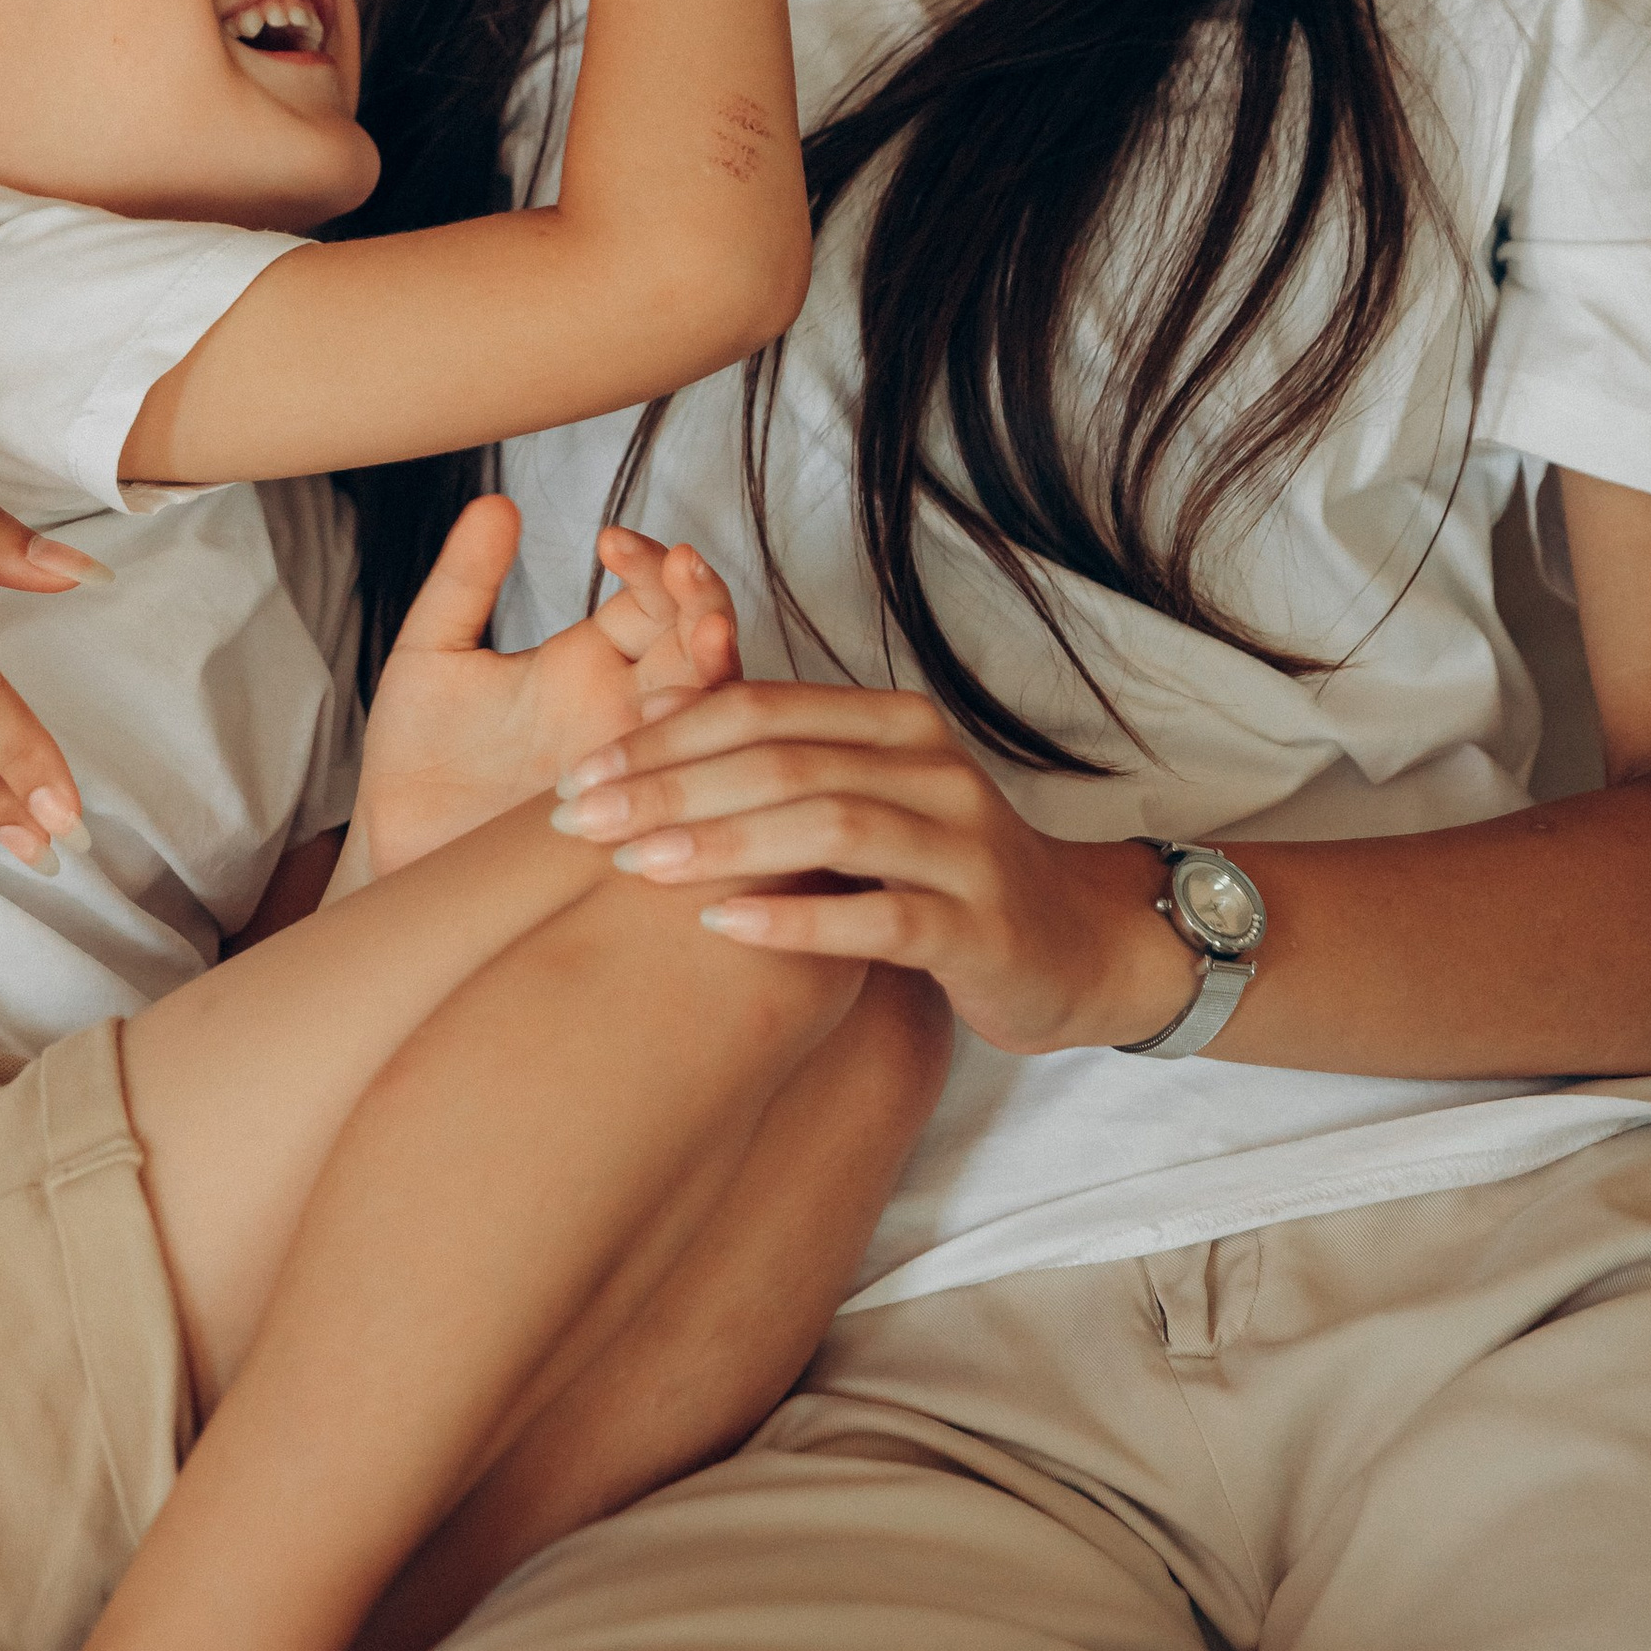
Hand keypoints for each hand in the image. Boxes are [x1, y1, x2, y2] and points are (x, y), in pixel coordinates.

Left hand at [351, 495, 741, 881]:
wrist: (396, 856)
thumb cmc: (416, 763)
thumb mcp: (430, 656)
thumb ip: (464, 583)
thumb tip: (496, 503)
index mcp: (587, 661)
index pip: (651, 597)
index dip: (647, 563)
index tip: (610, 542)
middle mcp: (625, 709)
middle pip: (698, 643)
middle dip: (701, 601)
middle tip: (682, 569)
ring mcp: (637, 765)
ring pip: (709, 711)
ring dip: (717, 666)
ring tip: (707, 633)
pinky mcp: (634, 820)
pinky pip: (688, 788)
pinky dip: (698, 751)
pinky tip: (683, 720)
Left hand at [546, 682, 1196, 1054]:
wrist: (1074, 948)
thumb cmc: (939, 872)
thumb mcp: (860, 797)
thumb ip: (771, 754)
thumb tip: (652, 701)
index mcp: (894, 724)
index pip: (759, 707)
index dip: (660, 736)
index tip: (575, 777)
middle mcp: (933, 768)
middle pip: (782, 758)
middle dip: (667, 786)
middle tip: (578, 822)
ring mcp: (964, 845)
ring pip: (829, 825)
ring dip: (722, 842)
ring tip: (633, 866)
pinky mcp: (981, 926)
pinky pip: (883, 917)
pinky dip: (800, 919)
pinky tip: (725, 928)